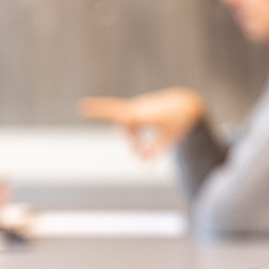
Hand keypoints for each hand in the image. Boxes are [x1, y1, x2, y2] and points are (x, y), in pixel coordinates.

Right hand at [78, 87, 205, 158]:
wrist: (186, 104)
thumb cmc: (179, 122)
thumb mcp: (169, 140)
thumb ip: (155, 151)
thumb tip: (144, 164)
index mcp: (143, 115)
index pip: (118, 114)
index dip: (99, 110)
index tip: (82, 106)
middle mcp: (137, 109)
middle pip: (124, 128)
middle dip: (132, 142)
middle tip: (141, 155)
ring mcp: (137, 108)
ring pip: (126, 127)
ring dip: (133, 140)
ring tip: (143, 151)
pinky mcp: (139, 109)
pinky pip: (131, 124)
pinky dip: (135, 136)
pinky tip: (144, 147)